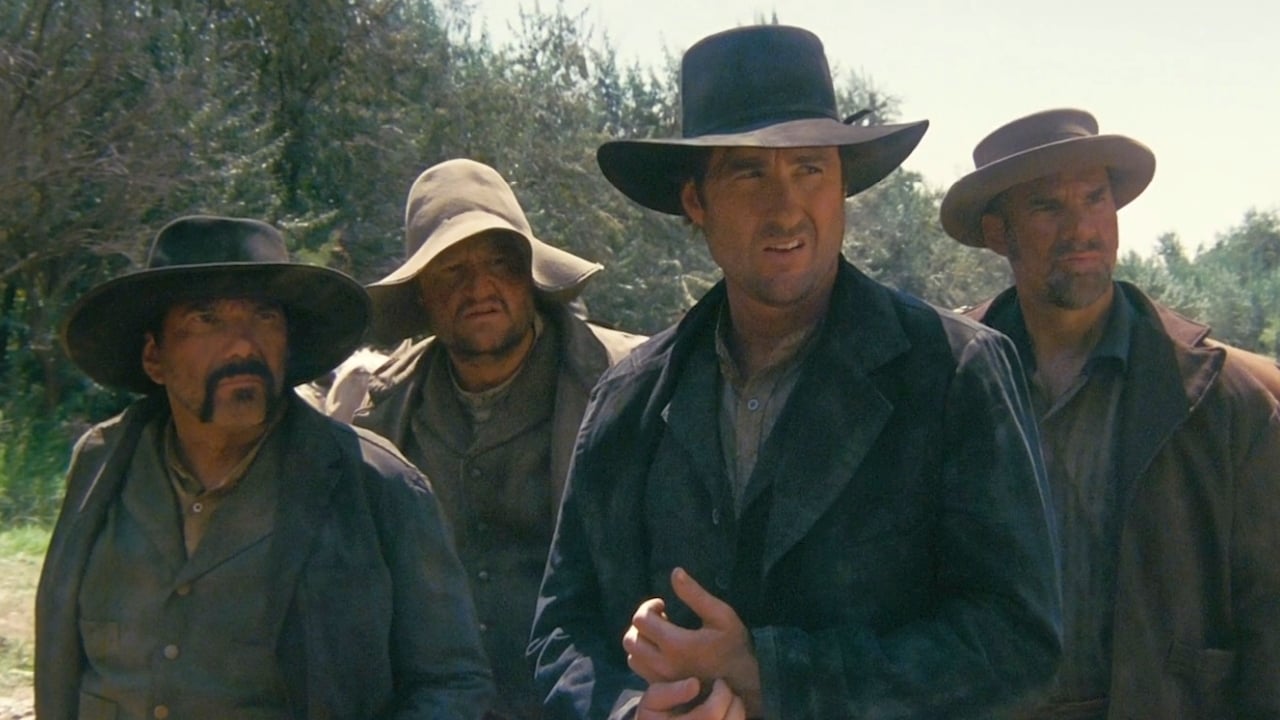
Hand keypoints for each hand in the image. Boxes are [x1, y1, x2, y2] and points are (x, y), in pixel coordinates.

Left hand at [624, 568, 762, 714]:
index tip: (663, 604)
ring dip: (641, 641)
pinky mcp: (664, 688)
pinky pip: (641, 671)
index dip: (649, 606)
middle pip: (631, 639)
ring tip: (660, 635)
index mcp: (676, 644)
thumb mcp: (721, 615)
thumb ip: (695, 594)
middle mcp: (664, 664)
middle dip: (642, 623)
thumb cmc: (734, 645)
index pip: (641, 620)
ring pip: (632, 657)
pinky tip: (662, 651)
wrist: (743, 683)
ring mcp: (663, 679)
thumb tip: (675, 572)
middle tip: (661, 618)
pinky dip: (644, 657)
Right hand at [637, 678, 745, 719]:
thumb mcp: (651, 702)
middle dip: (734, 702)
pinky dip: (736, 719)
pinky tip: (728, 713)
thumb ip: (669, 693)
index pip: (711, 714)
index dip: (721, 694)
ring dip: (738, 712)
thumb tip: (694, 684)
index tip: (719, 682)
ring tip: (729, 701)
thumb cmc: (653, 716)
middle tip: (726, 690)